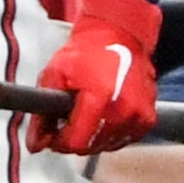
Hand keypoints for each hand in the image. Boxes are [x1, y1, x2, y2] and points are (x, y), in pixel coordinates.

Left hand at [28, 0, 160, 154]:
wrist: (119, 34)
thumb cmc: (86, 51)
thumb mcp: (54, 76)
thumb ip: (42, 115)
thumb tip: (35, 145)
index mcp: (100, 98)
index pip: (76, 143)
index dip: (59, 142)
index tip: (52, 134)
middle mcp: (124, 110)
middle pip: (91, 148)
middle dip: (74, 139)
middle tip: (65, 122)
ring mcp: (139, 116)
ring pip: (107, 146)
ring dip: (93, 137)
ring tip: (85, 114)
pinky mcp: (148, 118)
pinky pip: (124, 140)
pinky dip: (111, 133)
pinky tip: (103, 114)